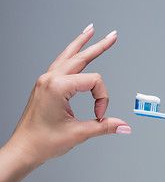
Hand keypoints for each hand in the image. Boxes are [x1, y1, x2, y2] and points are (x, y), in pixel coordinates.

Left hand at [8, 24, 130, 163]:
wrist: (23, 150)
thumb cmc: (42, 142)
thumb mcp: (78, 133)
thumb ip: (104, 127)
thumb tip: (124, 126)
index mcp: (57, 87)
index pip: (93, 82)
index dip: (102, 99)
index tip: (99, 115)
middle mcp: (50, 79)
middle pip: (81, 57)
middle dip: (99, 45)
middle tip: (112, 36)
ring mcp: (46, 80)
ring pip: (68, 55)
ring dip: (81, 43)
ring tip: (90, 31)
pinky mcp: (45, 85)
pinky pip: (60, 63)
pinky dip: (70, 54)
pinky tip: (74, 51)